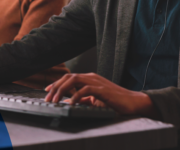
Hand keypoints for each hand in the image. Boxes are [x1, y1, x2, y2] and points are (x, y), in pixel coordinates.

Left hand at [44, 73, 159, 117]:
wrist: (132, 102)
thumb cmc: (115, 101)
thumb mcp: (95, 100)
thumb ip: (84, 99)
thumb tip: (72, 102)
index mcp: (89, 79)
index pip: (68, 77)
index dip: (56, 83)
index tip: (47, 91)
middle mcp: (91, 77)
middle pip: (68, 77)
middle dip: (55, 87)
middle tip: (48, 98)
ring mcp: (96, 82)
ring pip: (74, 80)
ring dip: (62, 90)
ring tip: (55, 100)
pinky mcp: (102, 89)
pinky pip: (85, 89)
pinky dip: (76, 96)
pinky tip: (71, 103)